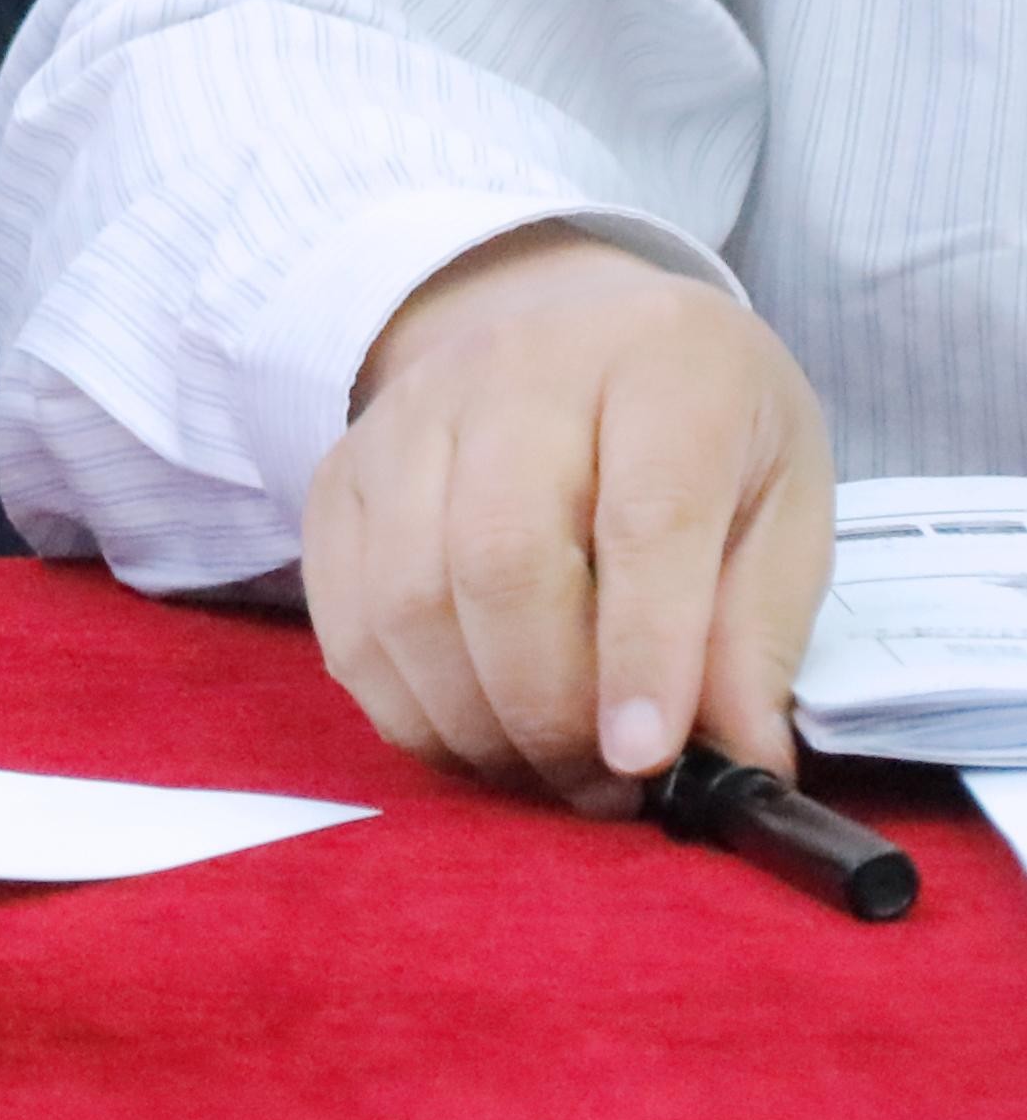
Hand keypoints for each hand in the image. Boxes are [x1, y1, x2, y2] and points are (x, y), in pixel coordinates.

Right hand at [303, 224, 830, 811]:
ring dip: (473, 720)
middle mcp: (515, 368)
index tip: (646, 759)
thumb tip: (736, 764)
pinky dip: (403, 705)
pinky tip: (472, 737)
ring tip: (543, 774)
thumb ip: (758, 630)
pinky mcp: (338, 474)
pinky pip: (345, 615)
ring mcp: (405, 417)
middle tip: (599, 787)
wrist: (574, 332)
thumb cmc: (701, 430)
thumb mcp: (781, 505)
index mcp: (665, 363)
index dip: (643, 649)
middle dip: (547, 705)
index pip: (643, 516)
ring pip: (407, 596)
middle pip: (499, 558)